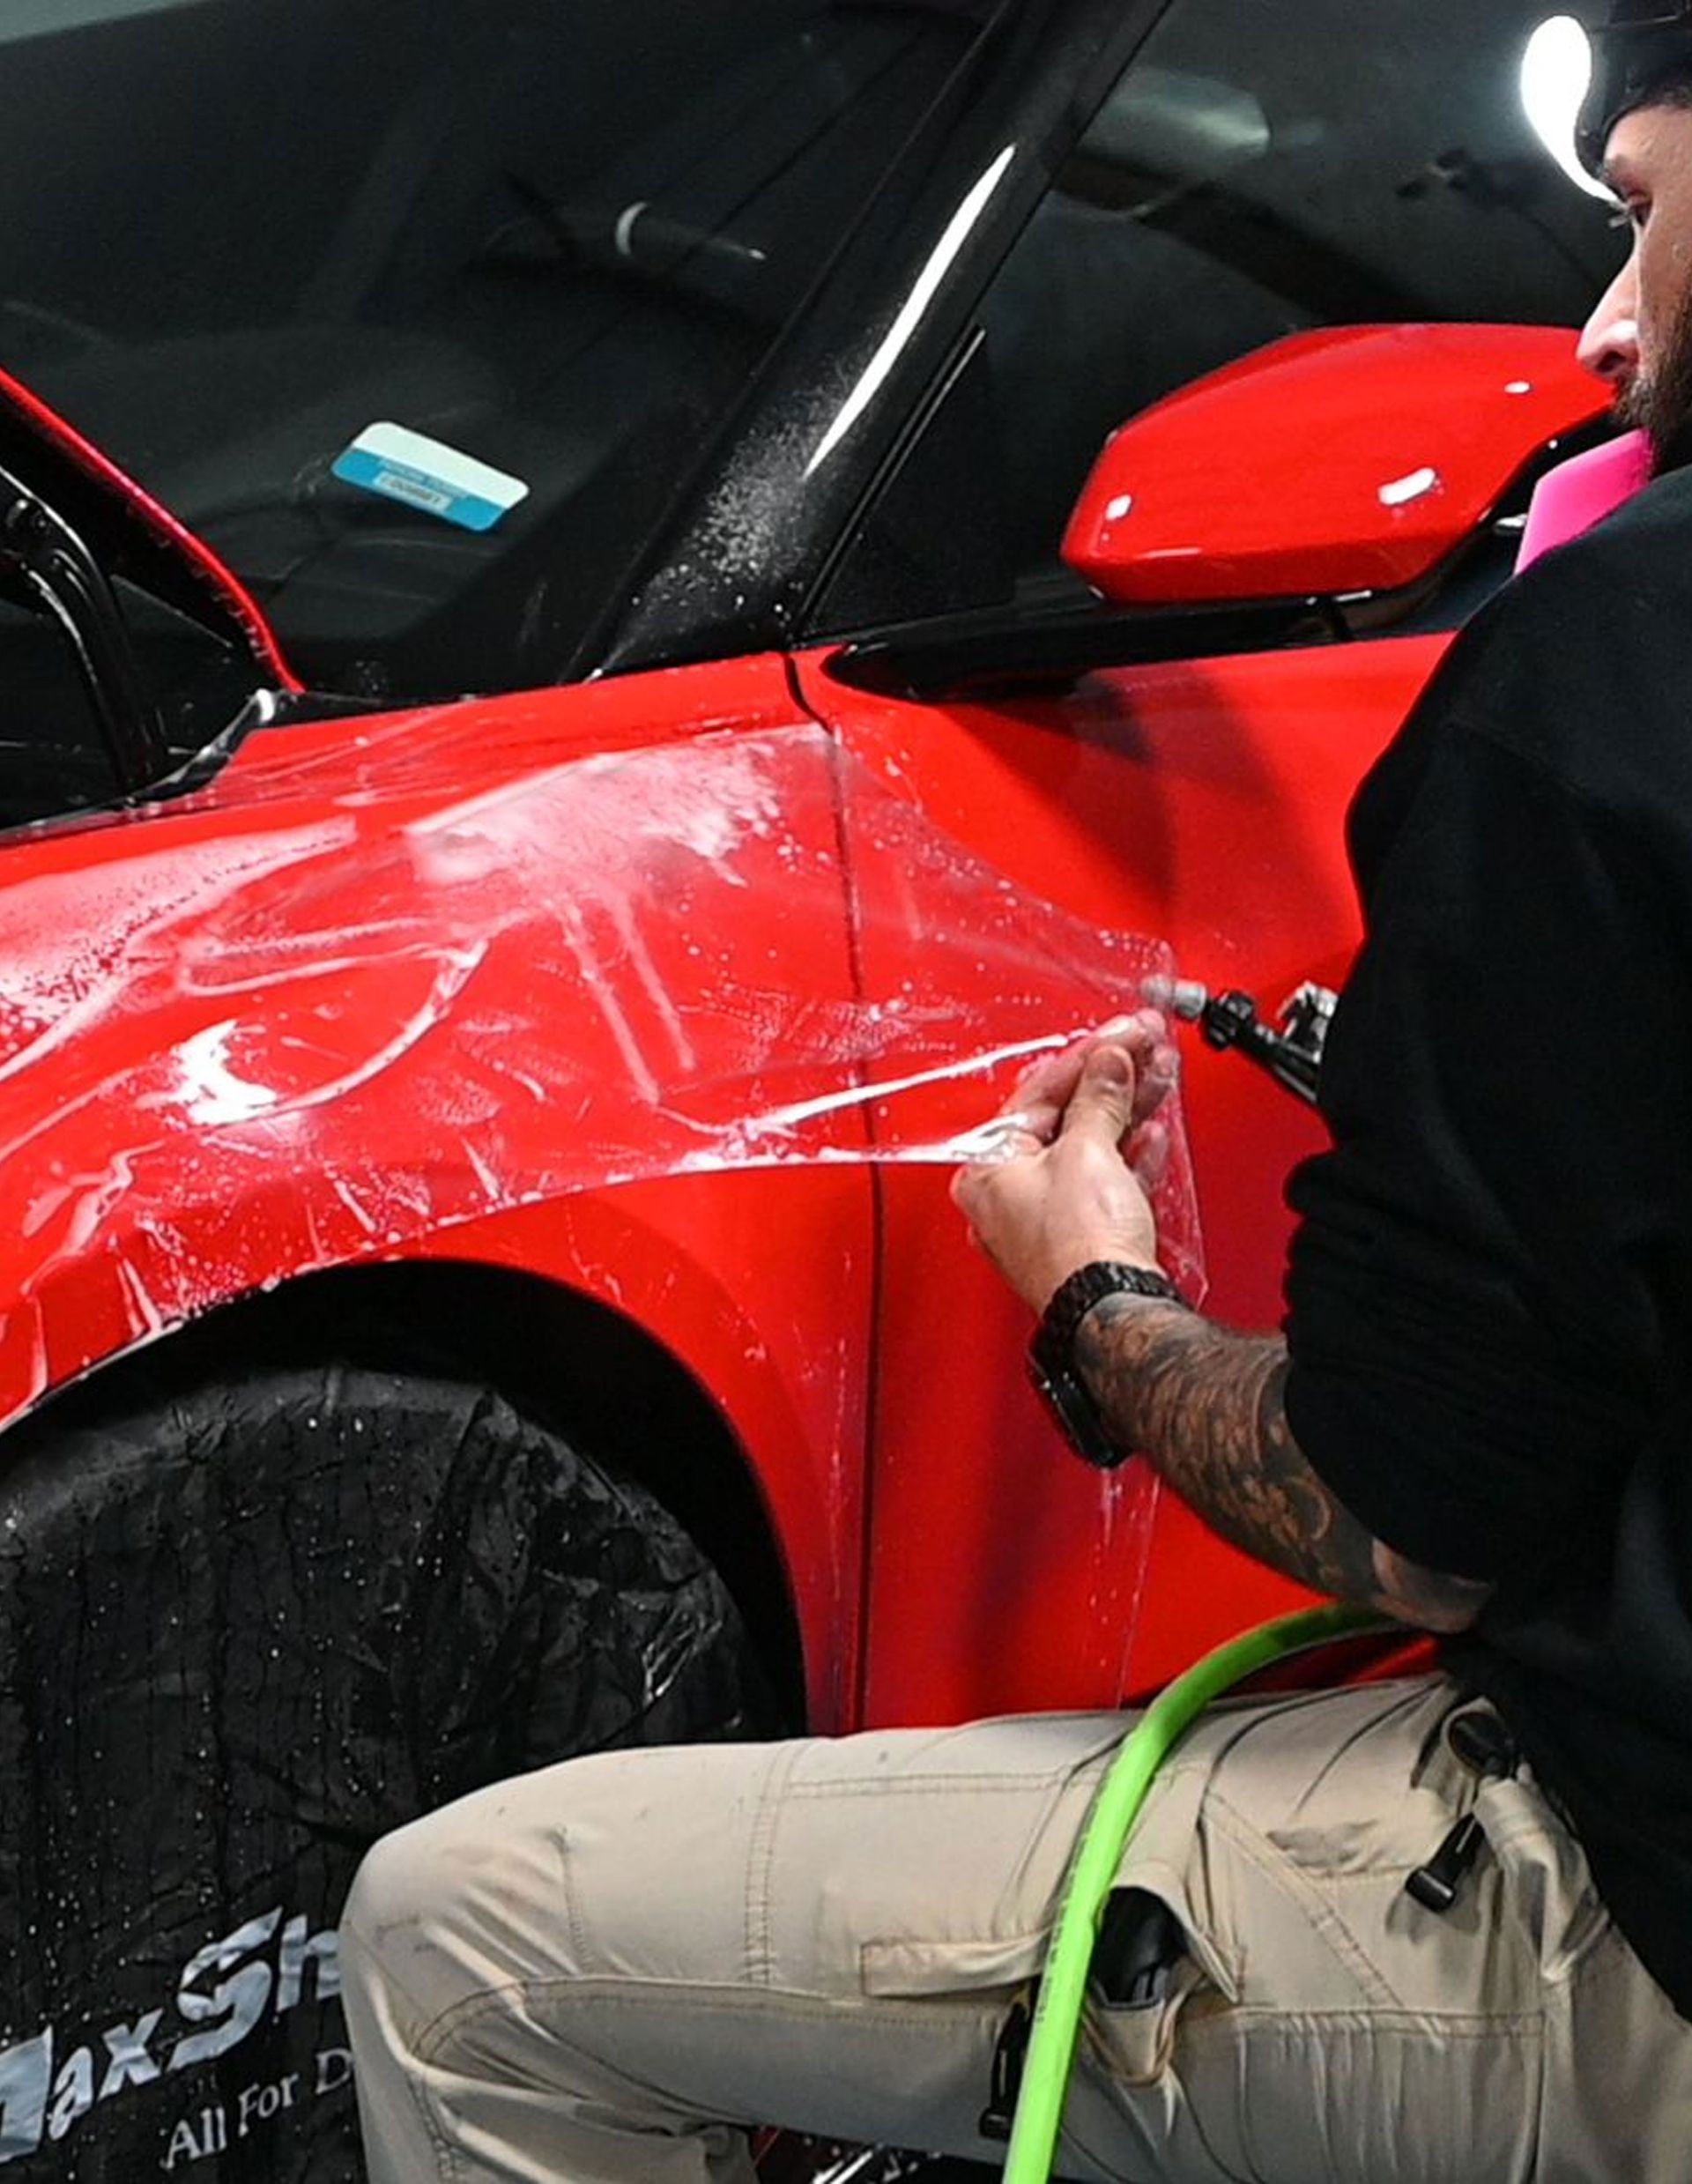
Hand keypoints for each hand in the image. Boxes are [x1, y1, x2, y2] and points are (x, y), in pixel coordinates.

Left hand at [950, 1013, 1177, 1313]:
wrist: (1110, 1310)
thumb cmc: (1077, 1247)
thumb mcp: (1086, 1151)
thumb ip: (1098, 1097)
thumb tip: (1107, 1064)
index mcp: (986, 1168)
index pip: (1036, 1092)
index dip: (1085, 1057)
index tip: (1119, 1037)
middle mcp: (1005, 1195)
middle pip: (1062, 1118)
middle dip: (1109, 1081)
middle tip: (1142, 1051)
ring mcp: (1041, 1220)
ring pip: (1086, 1149)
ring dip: (1125, 1111)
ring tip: (1157, 1079)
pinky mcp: (1076, 1239)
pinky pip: (1101, 1183)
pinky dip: (1127, 1156)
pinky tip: (1151, 1134)